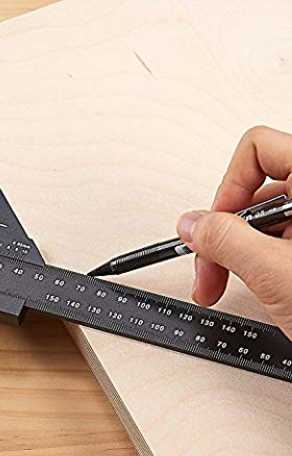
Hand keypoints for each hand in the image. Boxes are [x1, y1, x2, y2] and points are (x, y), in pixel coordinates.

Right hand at [177, 126, 291, 339]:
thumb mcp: (278, 275)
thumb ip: (226, 241)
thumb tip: (193, 224)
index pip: (259, 150)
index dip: (228, 189)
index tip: (212, 228)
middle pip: (255, 193)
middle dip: (223, 234)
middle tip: (209, 271)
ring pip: (262, 223)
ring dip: (235, 255)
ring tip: (229, 287)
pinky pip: (276, 242)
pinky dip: (256, 265)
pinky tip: (259, 289)